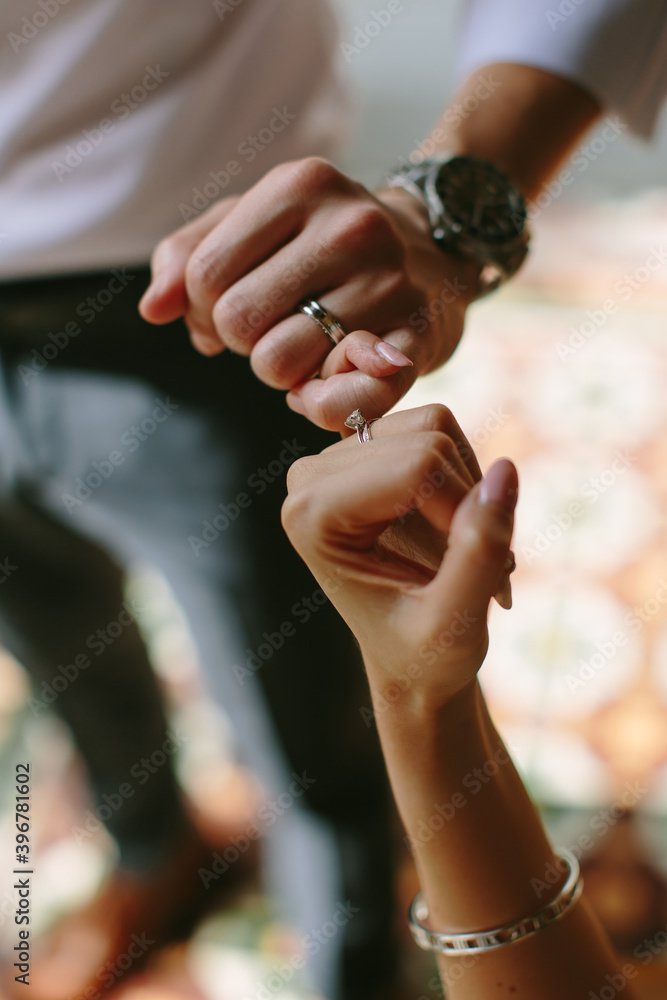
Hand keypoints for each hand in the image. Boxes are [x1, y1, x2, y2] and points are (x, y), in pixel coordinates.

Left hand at [138, 158, 480, 431]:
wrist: (433, 253)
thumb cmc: (324, 244)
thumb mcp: (256, 224)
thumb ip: (191, 254)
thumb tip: (154, 308)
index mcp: (300, 185)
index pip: (205, 274)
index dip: (202, 310)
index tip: (228, 313)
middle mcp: (350, 226)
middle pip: (237, 322)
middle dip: (241, 341)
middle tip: (272, 331)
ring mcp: (390, 283)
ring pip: (278, 363)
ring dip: (280, 372)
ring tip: (307, 348)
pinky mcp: (416, 340)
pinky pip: (338, 399)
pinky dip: (319, 406)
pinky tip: (328, 384)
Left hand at [281, 405, 516, 709]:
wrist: (409, 660)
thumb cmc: (424, 655)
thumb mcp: (456, 621)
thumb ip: (479, 550)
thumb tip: (506, 468)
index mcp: (311, 516)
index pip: (418, 468)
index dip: (465, 512)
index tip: (471, 572)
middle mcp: (310, 476)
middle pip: (427, 443)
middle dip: (467, 503)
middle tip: (473, 565)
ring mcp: (335, 456)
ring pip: (435, 428)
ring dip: (467, 488)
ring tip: (461, 548)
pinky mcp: (365, 447)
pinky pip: (436, 427)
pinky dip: (462, 474)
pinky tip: (449, 526)